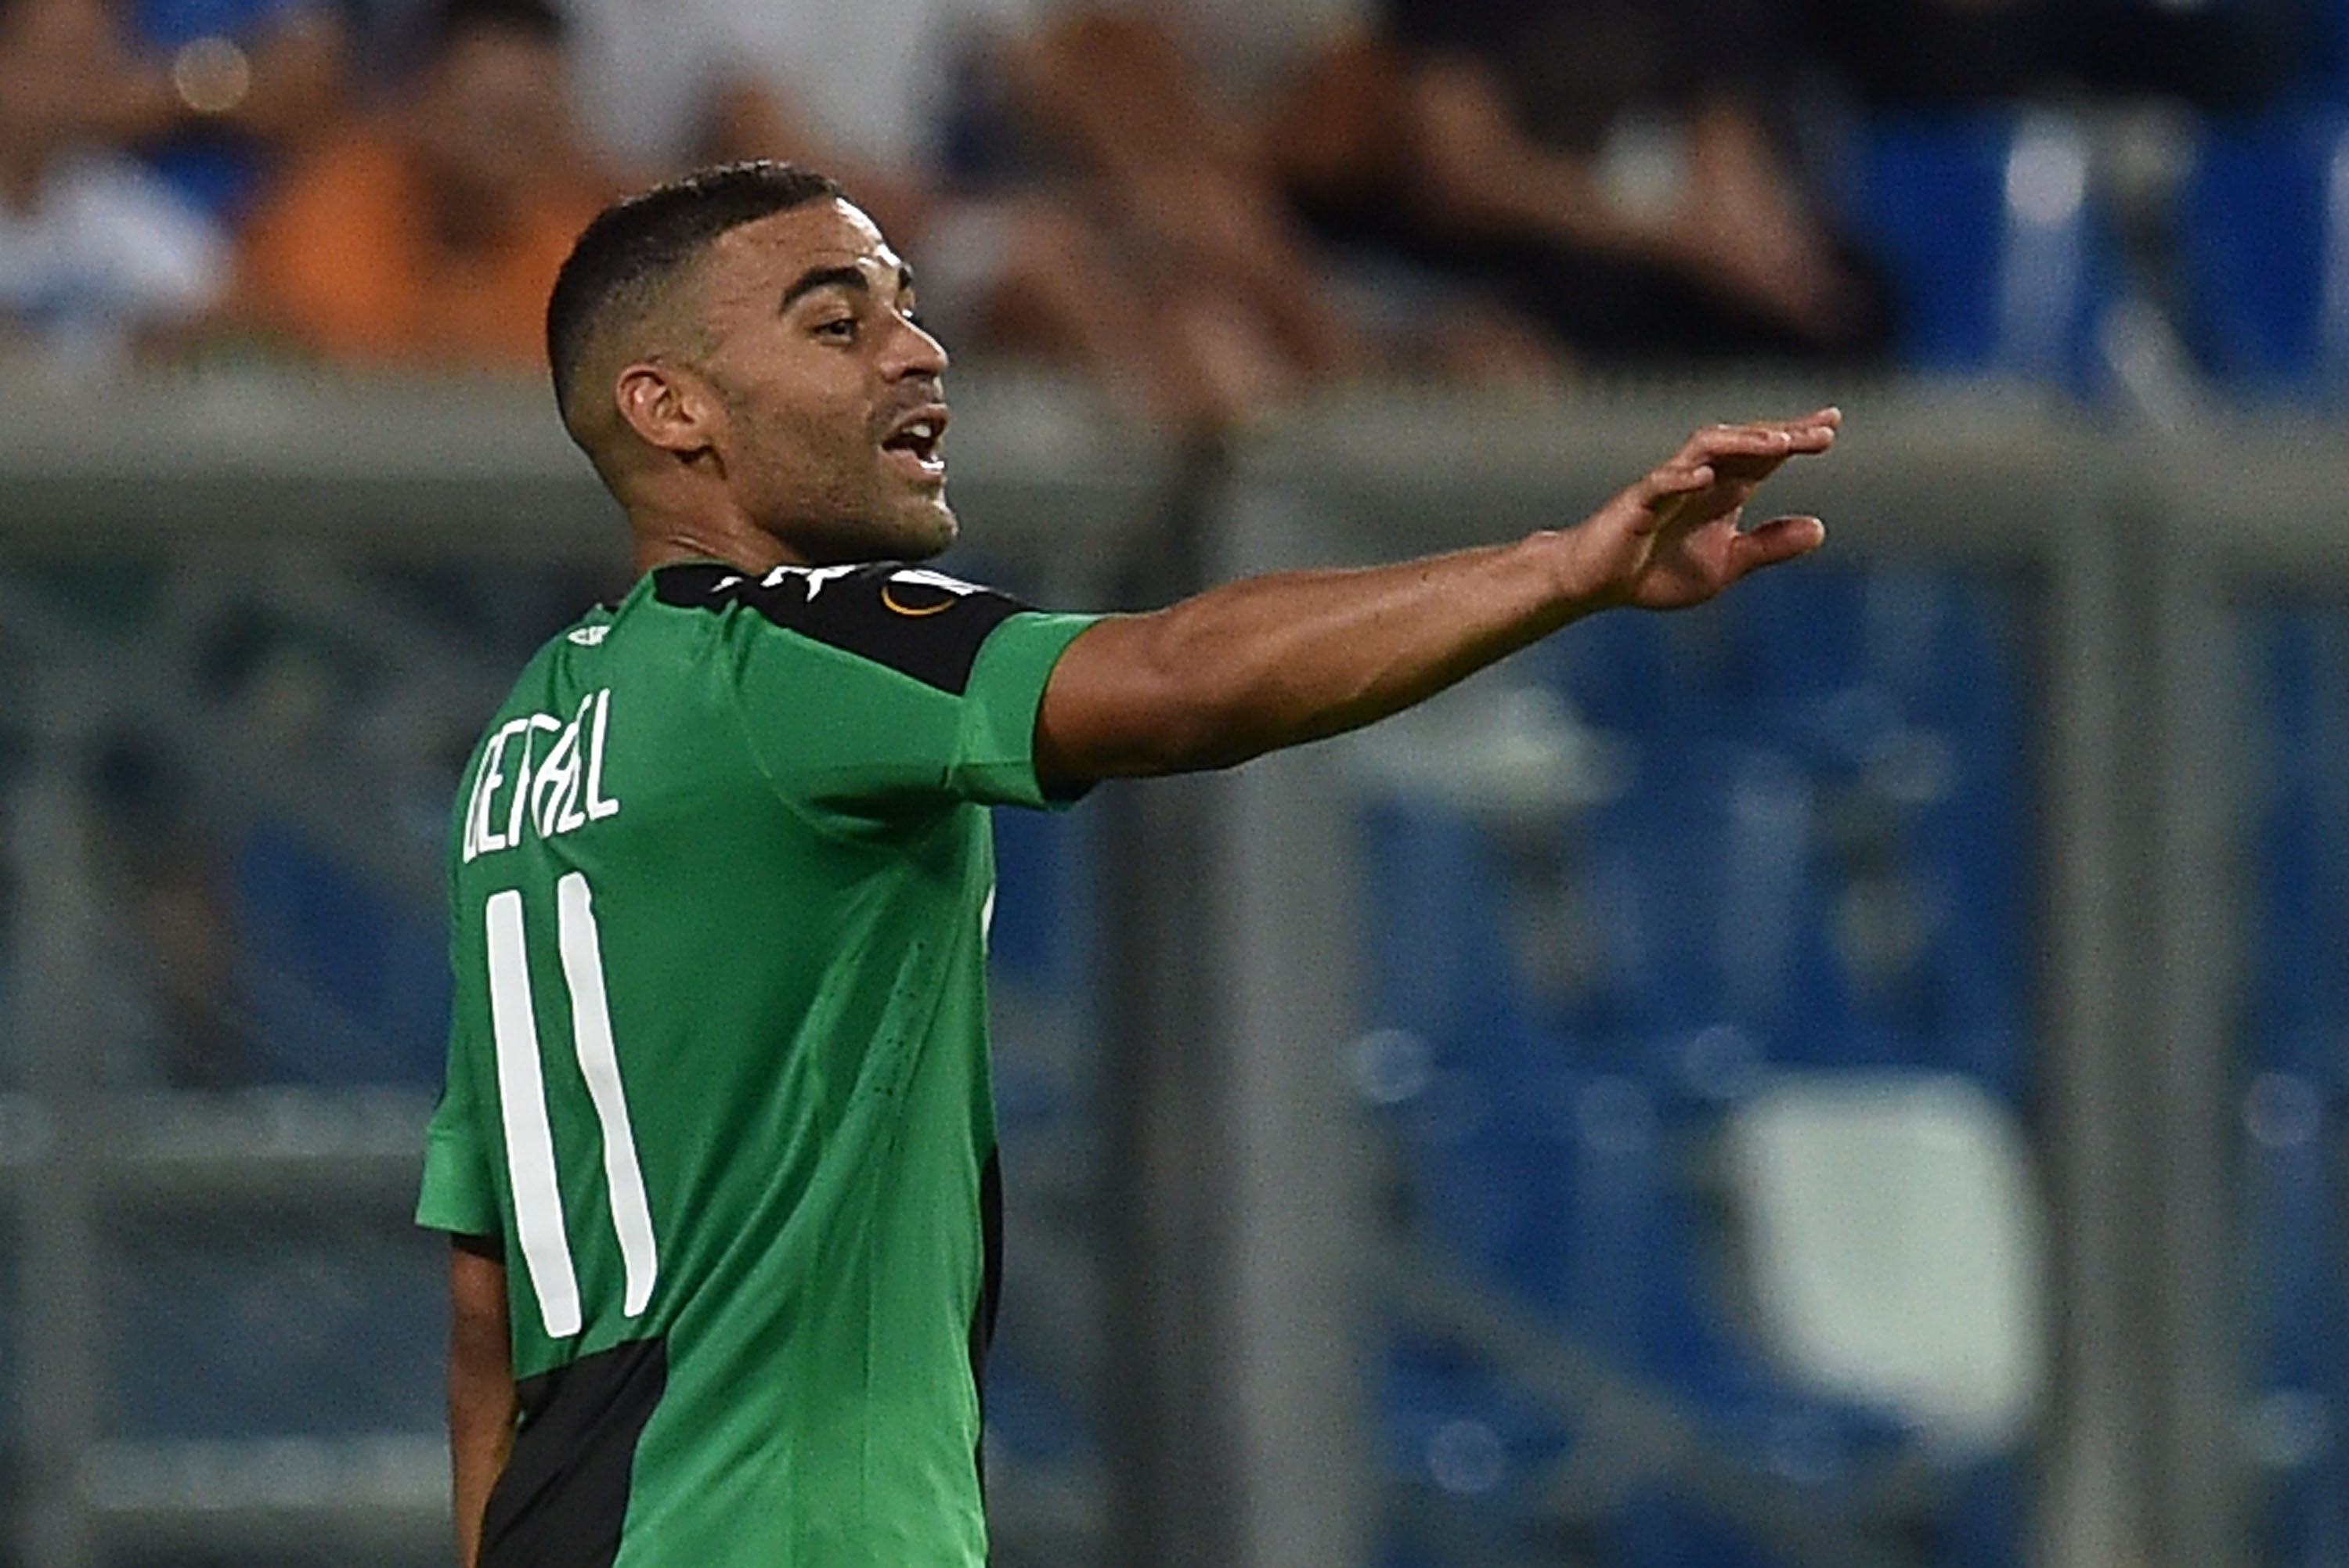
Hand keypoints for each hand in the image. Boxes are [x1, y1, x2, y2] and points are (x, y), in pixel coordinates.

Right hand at [1565, 409, 1837, 611]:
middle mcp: (1700, 478)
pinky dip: (1681, 478)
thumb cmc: (1657, 568)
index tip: (1834, 424)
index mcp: (1725, 490)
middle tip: (1823, 430)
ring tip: (1779, 444)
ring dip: (1742, 443)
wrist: (1599, 582)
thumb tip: (1821, 528)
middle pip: (1745, 443)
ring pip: (1706, 449)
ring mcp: (1666, 486)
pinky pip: (1658, 484)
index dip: (1798, 437)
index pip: (1766, 454)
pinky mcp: (1635, 504)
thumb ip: (1768, 545)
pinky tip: (1704, 476)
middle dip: (1783, 433)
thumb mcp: (1726, 564)